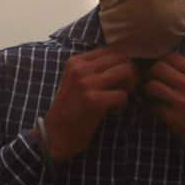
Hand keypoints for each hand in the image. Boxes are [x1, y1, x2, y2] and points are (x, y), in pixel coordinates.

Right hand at [42, 46, 136, 160]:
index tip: (119, 79)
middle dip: (130, 73)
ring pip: (126, 72)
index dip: (122, 64)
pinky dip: (122, 105)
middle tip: (124, 89)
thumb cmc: (71, 108)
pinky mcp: (93, 101)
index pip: (112, 50)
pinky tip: (112, 111)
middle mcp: (81, 69)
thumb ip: (95, 69)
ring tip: (118, 98)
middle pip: (122, 58)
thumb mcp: (76, 81)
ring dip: (129, 87)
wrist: (54, 134)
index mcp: (77, 61)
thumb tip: (126, 61)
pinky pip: (123, 95)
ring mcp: (86, 84)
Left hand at [145, 53, 184, 181]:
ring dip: (148, 91)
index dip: (161, 62)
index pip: (171, 57)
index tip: (160, 71)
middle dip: (151, 75)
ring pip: (152, 86)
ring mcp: (182, 102)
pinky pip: (153, 107)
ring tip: (152, 97)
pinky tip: (158, 111)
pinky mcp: (175, 120)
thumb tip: (171, 68)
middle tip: (153, 83)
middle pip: (158, 68)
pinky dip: (152, 108)